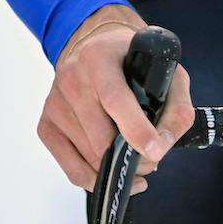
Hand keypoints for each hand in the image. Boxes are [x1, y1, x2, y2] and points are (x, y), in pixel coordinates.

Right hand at [38, 4, 194, 195]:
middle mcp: (72, 78)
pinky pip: (70, 168)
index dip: (136, 129)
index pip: (115, 99)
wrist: (94, 45)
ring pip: (89, 158)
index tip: (155, 150)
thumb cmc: (132, 61)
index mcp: (100, 58)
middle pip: (101, 138)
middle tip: (152, 158)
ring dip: (116, 169)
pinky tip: (112, 173)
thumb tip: (164, 144)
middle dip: (133, 159)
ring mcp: (55, 103)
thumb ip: (176, 105)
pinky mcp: (46, 125)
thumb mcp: (164, 70)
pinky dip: (94, 178)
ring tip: (134, 159)